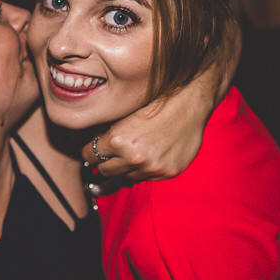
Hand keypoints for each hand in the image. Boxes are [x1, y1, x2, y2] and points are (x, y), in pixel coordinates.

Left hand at [82, 22, 238, 180]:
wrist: (190, 101)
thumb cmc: (156, 101)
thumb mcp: (124, 113)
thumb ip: (108, 131)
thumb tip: (93, 144)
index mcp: (117, 140)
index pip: (89, 155)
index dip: (89, 151)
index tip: (91, 150)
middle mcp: (133, 158)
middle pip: (104, 171)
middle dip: (102, 164)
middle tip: (102, 161)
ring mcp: (151, 167)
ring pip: (124, 178)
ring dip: (122, 171)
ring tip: (117, 169)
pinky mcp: (167, 172)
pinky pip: (145, 178)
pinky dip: (142, 171)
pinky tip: (141, 164)